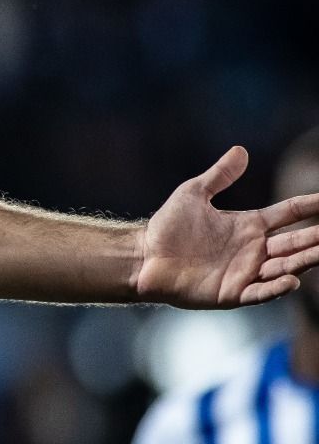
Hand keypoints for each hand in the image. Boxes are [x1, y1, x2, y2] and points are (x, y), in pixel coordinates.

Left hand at [137, 146, 318, 306]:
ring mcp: (245, 272)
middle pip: (295, 243)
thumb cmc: (168, 226)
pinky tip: (292, 280)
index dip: (310, 206)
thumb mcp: (194, 193)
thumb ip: (219, 175)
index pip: (289, 214)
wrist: (143, 256)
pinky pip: (260, 293)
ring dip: (306, 261)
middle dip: (316, 238)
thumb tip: (241, 150)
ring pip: (286, 267)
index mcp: (249, 225)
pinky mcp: (232, 293)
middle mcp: (253, 249)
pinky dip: (277, 288)